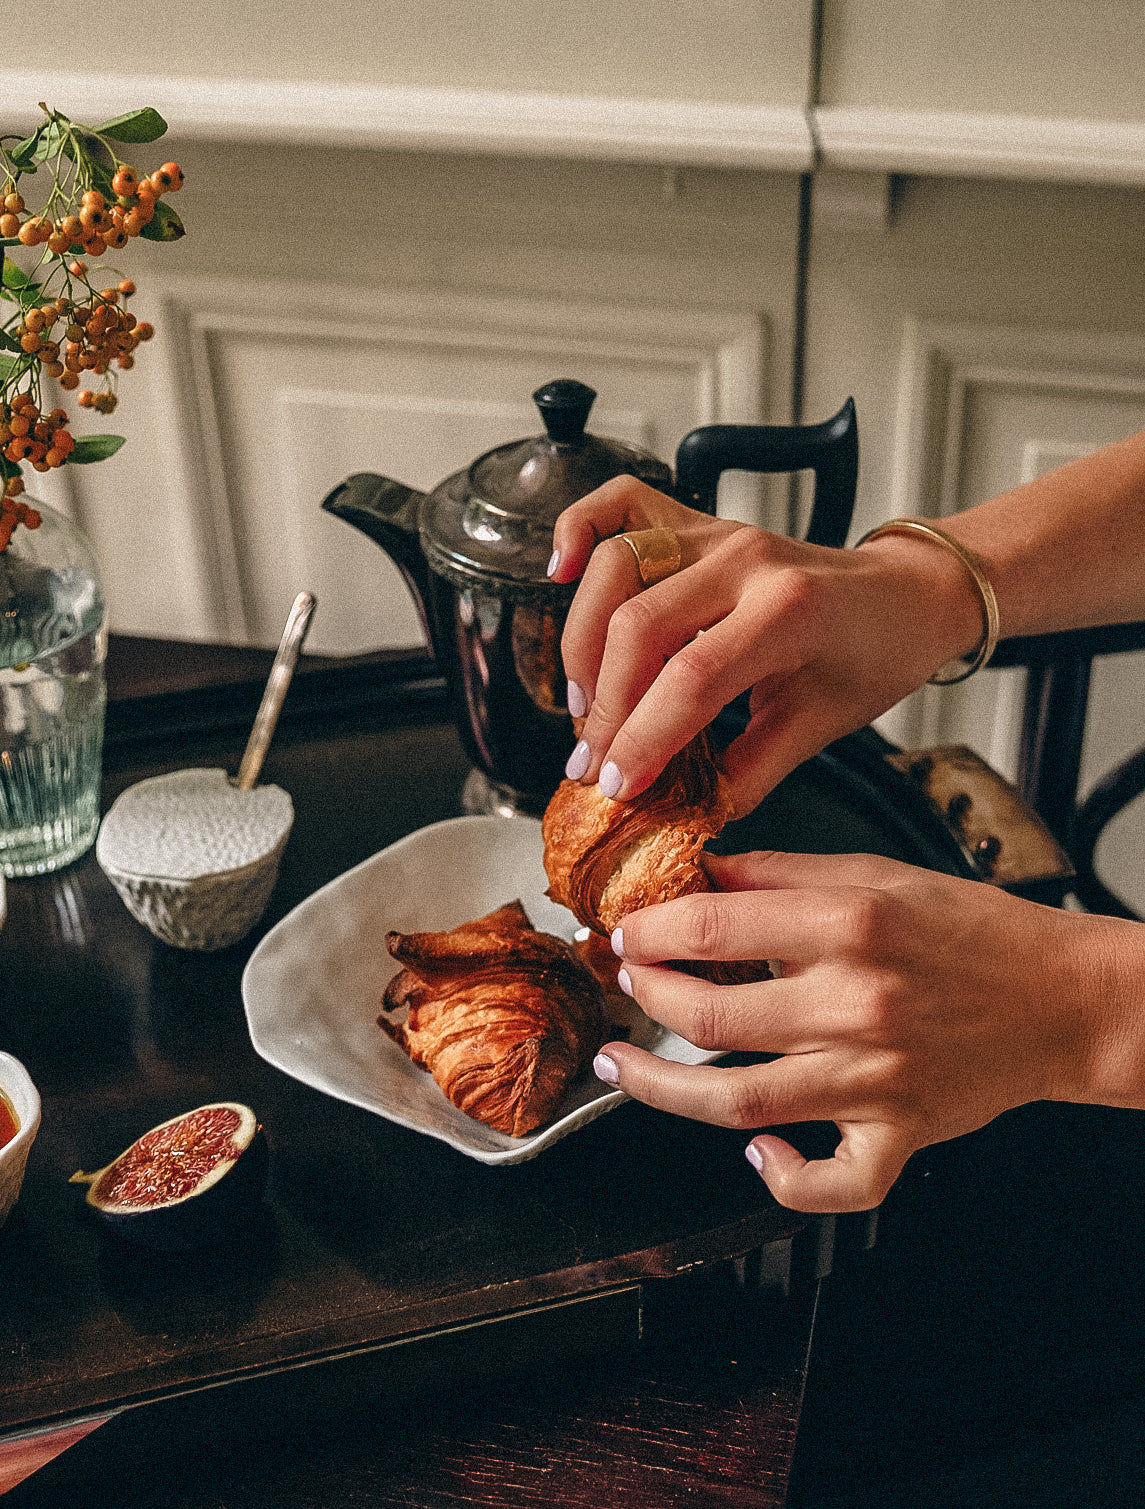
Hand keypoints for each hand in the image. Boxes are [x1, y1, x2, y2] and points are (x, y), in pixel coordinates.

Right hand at [550, 478, 983, 813]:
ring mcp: (719, 533)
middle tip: (593, 763)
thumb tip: (682, 815)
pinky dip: (580, 527)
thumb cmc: (874, 654)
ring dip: (583, 641)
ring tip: (586, 704)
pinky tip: (560, 572)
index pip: (692, 679)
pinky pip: (623, 503)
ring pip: (616, 568)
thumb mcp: (821, 726)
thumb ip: (749, 773)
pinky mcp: (700, 522)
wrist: (909, 594)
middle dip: (605, 708)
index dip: (643, 740)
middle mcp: (746, 561)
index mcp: (789, 611)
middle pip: (639, 627)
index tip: (616, 787)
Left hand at [593, 850, 1140, 1212]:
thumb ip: (783, 873)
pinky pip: (831, 1182)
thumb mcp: (878, 874)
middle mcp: (858, 1005)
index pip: (712, 927)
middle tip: (624, 982)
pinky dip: (784, 1179)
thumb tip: (703, 870)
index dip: (649, 930)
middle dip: (645, 996)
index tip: (627, 932)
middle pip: (711, 1015)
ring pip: (741, 1102)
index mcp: (852, 926)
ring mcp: (876, 1081)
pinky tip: (755, 1154)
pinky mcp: (900, 1135)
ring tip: (620, 1065)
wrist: (1063, 999)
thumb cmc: (974, 932)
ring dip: (662, 1087)